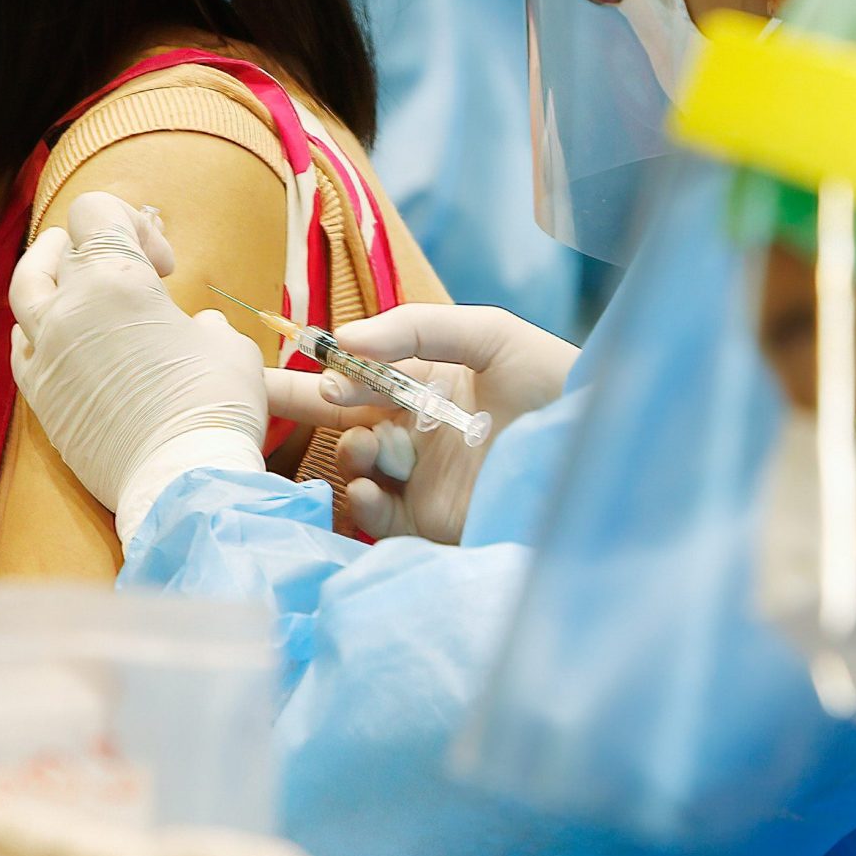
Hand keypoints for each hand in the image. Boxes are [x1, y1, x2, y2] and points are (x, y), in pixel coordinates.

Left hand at [10, 193, 270, 540]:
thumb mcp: (227, 344)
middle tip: (112, 259)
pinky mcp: (39, 397)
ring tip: (68, 279)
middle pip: (55, 250)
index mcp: (115, 279)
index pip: (97, 213)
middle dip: (83, 244)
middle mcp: (70, 309)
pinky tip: (54, 338)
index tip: (165, 265)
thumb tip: (195, 329)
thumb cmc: (215, 403)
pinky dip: (36, 334)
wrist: (182, 479)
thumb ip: (202, 324)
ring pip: (25, 293)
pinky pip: (23, 350)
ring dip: (47, 276)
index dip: (132, 223)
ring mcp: (47, 354)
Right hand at [277, 305, 577, 544]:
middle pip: (336, 419)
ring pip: (352, 466)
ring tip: (370, 450)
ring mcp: (421, 480)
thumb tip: (341, 342)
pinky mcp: (430, 526)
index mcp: (425, 383)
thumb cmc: (559, 386)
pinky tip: (369, 489)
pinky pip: (373, 517)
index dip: (319, 372)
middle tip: (247, 406)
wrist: (607, 460)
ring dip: (347, 454)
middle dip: (293, 409)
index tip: (310, 371)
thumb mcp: (492, 336)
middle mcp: (415, 430)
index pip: (354, 374)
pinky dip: (360, 503)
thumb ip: (415, 330)